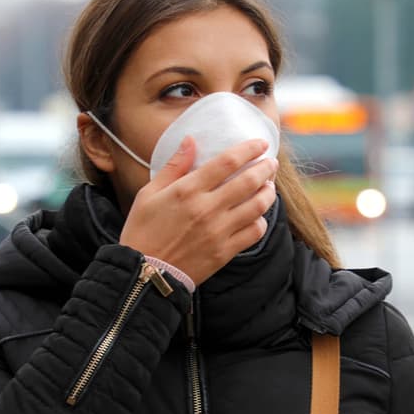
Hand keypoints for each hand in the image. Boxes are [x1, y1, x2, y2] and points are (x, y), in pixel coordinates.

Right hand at [119, 136, 277, 285]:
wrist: (143, 273)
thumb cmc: (142, 231)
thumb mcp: (148, 194)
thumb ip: (174, 166)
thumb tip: (191, 140)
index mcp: (188, 191)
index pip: (228, 162)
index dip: (249, 149)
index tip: (260, 144)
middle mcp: (207, 209)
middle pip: (249, 181)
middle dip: (266, 168)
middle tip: (271, 163)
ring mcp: (218, 232)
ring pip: (257, 206)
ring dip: (268, 193)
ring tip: (269, 186)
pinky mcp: (224, 252)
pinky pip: (254, 233)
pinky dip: (261, 221)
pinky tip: (257, 215)